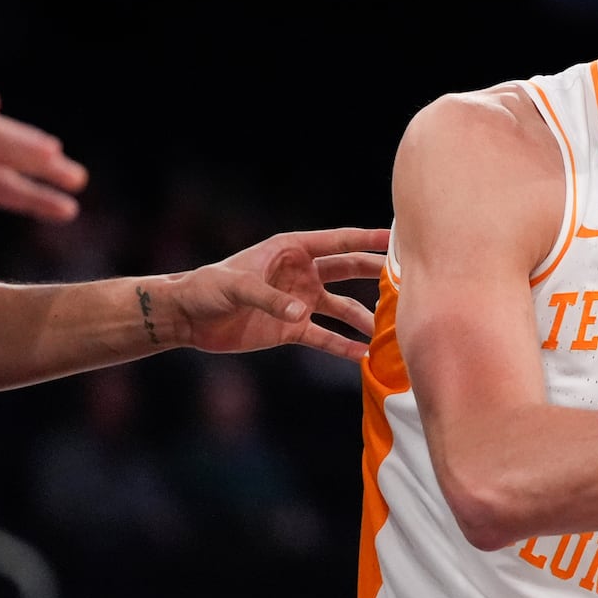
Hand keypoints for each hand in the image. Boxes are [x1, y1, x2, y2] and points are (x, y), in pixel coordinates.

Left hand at [165, 227, 389, 359]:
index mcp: (291, 250)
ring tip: (389, 330)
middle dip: (376, 275)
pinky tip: (363, 357)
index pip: (338, 241)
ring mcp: (299, 301)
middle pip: (348, 271)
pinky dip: (343, 347)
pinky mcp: (291, 329)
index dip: (367, 239)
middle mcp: (301, 273)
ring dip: (364, 318)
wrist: (189, 317)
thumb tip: (301, 313)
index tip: (397, 239)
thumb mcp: (235, 286)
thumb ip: (270, 298)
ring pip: (342, 308)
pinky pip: (324, 337)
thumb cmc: (208, 287)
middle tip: (408, 282)